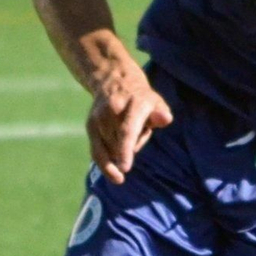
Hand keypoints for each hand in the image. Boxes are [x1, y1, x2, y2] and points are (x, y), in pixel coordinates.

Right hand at [86, 64, 172, 184]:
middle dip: (133, 146)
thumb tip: (165, 119)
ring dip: (122, 150)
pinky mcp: (90, 125)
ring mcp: (99, 118)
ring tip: (128, 131)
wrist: (115, 81)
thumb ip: (162, 114)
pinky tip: (116, 174)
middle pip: (122, 145)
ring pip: (111, 149)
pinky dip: (106, 164)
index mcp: (134, 105)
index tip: (125, 169)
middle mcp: (113, 110)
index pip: (128, 130)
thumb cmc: (143, 99)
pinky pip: (97, 152)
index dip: (126, 150)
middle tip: (140, 129)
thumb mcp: (157, 103)